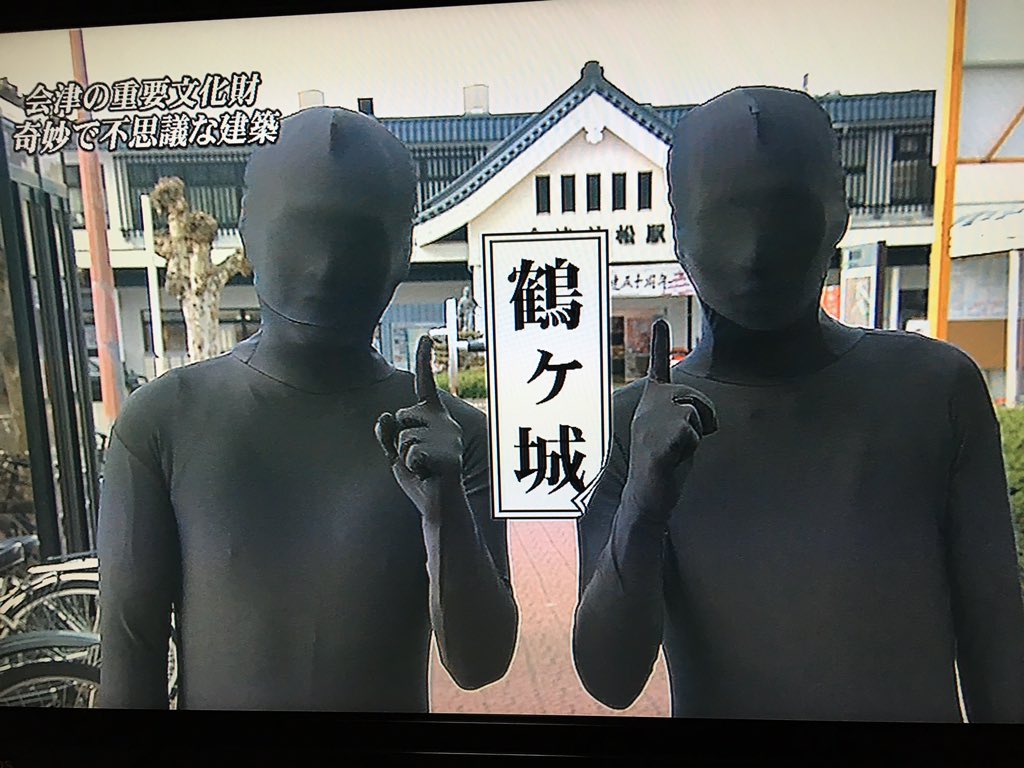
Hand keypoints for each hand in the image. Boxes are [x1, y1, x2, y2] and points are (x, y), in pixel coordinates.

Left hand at [376, 335, 464, 515]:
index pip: (424, 384)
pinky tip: (426, 473)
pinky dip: (411, 466)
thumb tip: (385, 416)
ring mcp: (447, 436)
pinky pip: (410, 453)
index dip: (424, 359)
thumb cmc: (418, 477)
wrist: (437, 504)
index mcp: (433, 417)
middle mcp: (444, 421)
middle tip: (417, 460)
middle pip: (401, 418)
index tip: (426, 336)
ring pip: (404, 437)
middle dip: (398, 440)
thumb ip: (386, 436)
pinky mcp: (447, 453)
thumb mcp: (394, 454)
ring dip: (405, 457)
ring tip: (423, 468)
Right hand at [626, 319, 716, 519]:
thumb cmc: (664, 468)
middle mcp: (647, 406)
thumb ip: (683, 419)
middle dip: (703, 417)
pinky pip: (694, 430)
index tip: (659, 320)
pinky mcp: (662, 433)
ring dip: (696, 434)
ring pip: (696, 412)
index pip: (657, 369)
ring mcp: (652, 418)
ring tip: (677, 451)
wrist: (647, 497)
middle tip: (686, 442)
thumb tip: (697, 418)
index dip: (659, 344)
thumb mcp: (675, 436)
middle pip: (693, 395)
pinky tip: (674, 457)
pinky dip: (692, 446)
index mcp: (649, 404)